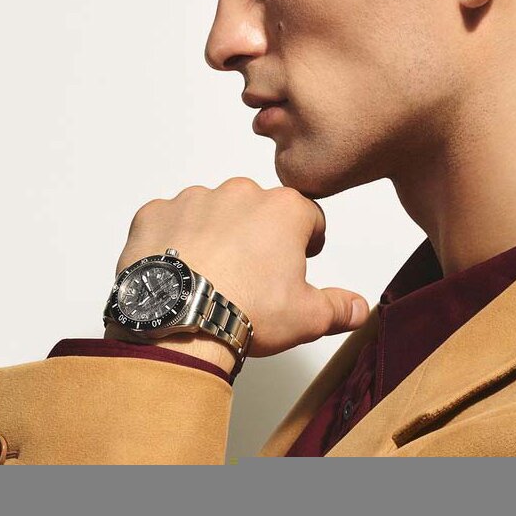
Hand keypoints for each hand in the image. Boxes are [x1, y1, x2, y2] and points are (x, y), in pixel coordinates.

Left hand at [114, 177, 370, 358]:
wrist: (179, 322)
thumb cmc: (245, 311)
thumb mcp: (307, 317)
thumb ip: (340, 307)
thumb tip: (359, 307)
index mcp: (283, 210)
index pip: (309, 216)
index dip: (308, 239)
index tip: (300, 258)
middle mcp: (239, 194)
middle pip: (258, 210)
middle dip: (258, 235)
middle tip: (252, 275)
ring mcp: (194, 200)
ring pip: (212, 211)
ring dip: (216, 234)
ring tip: (212, 275)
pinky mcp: (156, 213)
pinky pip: (170, 220)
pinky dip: (174, 239)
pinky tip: (179, 269)